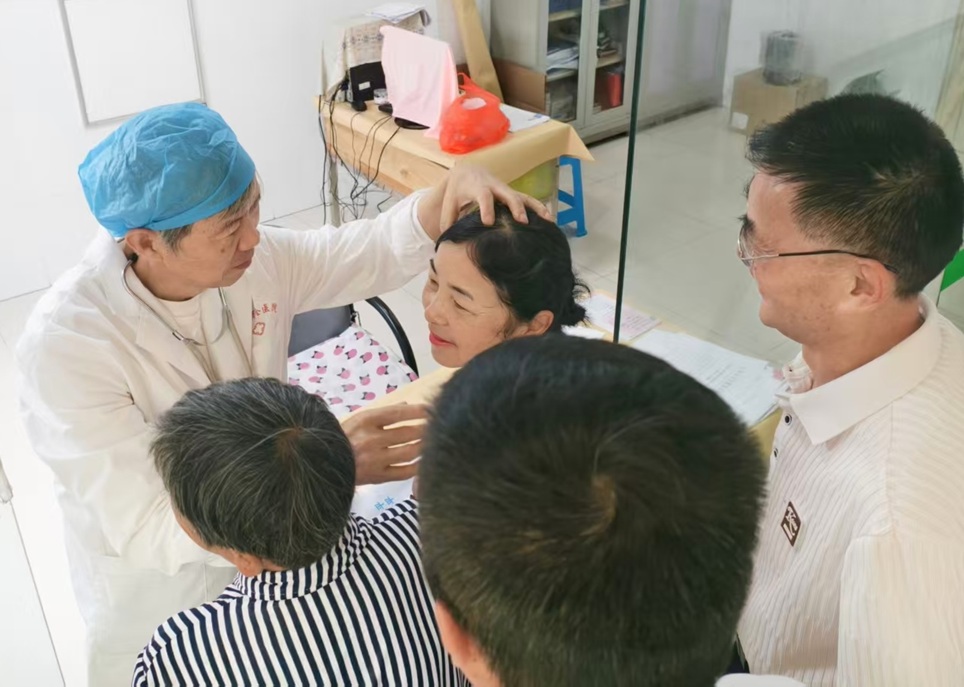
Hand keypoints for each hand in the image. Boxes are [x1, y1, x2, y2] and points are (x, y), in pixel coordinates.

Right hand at [342, 403, 428, 484]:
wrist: (322, 463)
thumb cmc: (342, 438)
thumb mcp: (358, 419)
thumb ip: (383, 413)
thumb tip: (407, 405)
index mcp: (365, 421)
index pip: (398, 413)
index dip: (417, 411)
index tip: (430, 409)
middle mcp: (371, 439)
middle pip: (407, 433)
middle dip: (425, 429)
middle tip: (436, 427)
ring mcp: (375, 459)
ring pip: (409, 452)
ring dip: (423, 446)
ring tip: (432, 442)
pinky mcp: (377, 477)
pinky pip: (404, 472)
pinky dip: (417, 466)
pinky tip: (423, 461)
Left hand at [418, 164, 550, 238]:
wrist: (467, 171)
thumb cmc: (457, 192)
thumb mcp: (449, 204)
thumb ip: (447, 222)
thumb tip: (443, 243)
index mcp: (477, 188)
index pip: (483, 196)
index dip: (486, 208)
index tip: (488, 222)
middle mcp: (494, 187)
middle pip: (508, 194)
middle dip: (515, 207)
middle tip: (521, 221)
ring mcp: (506, 190)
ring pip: (523, 196)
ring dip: (534, 207)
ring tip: (547, 220)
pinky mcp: (513, 194)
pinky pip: (529, 200)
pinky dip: (540, 208)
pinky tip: (550, 219)